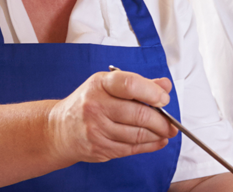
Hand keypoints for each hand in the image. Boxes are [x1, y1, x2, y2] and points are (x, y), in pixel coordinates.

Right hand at [47, 70, 177, 163]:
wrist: (60, 129)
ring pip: (137, 134)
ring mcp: (96, 129)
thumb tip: (164, 85)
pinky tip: (157, 141)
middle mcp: (95, 106)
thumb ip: (139, 84)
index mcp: (100, 84)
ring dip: (157, 135)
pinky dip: (149, 146)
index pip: (129, 84)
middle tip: (172, 123)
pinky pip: (131, 148)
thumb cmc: (88, 103)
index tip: (164, 99)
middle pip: (138, 114)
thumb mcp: (108, 85)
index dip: (152, 92)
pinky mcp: (99, 148)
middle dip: (161, 121)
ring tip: (166, 132)